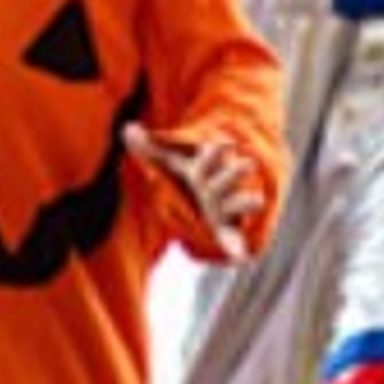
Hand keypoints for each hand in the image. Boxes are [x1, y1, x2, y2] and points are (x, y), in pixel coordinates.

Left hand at [126, 123, 267, 259]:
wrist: (210, 201)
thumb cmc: (191, 178)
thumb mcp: (169, 162)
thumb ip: (149, 148)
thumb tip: (127, 128)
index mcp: (206, 168)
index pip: (214, 153)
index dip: (218, 148)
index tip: (224, 142)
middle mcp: (220, 186)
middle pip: (231, 176)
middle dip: (238, 170)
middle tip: (248, 164)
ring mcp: (226, 207)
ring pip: (242, 202)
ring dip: (247, 201)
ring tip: (256, 200)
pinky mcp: (226, 229)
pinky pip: (233, 238)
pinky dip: (236, 246)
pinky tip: (239, 255)